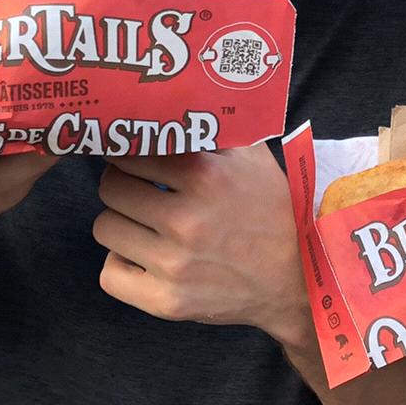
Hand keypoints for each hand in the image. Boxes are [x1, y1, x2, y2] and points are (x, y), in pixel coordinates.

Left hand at [95, 145, 306, 341]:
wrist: (300, 277)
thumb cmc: (273, 209)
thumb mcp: (253, 157)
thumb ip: (214, 127)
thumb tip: (170, 102)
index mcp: (205, 176)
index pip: (129, 152)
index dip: (129, 151)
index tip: (134, 156)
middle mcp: (186, 220)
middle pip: (111, 188)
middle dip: (122, 184)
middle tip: (138, 188)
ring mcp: (175, 265)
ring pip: (105, 228)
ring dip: (121, 222)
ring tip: (144, 223)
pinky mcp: (168, 302)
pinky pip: (109, 275)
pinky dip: (122, 265)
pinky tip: (144, 257)